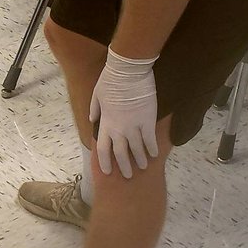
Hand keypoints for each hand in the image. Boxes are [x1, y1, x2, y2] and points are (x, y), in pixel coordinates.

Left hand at [89, 48, 158, 177]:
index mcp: (105, 124)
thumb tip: (93, 121)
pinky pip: (150, 139)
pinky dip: (152, 148)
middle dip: (124, 166)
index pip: (103, 149)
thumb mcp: (96, 96)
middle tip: (128, 176)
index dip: (105, 162)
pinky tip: (154, 155)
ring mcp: (134, 126)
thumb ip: (95, 111)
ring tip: (143, 167)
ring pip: (137, 149)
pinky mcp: (148, 120)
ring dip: (140, 160)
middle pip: (120, 153)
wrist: (128, 72)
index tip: (108, 171)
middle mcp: (119, 129)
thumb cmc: (110, 81)